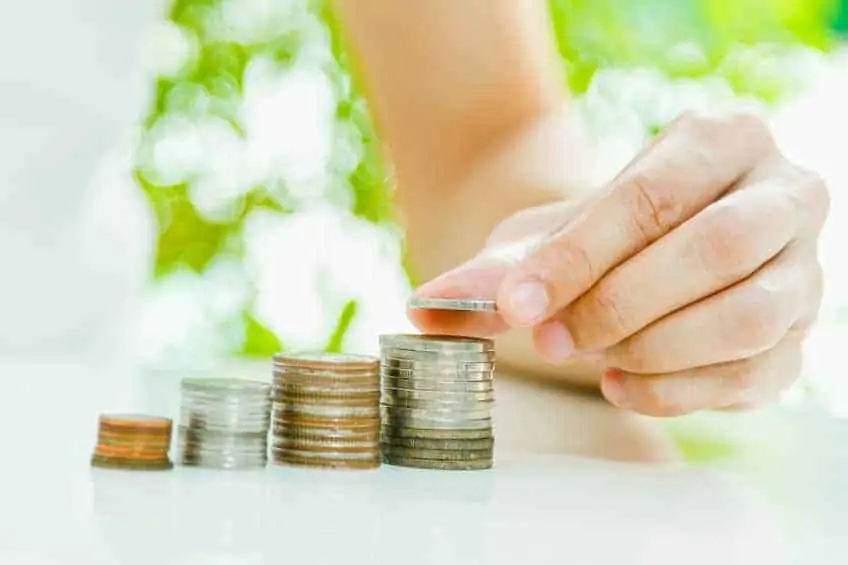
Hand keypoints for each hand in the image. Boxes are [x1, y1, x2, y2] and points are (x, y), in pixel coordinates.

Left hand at [409, 109, 828, 416]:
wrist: (661, 250)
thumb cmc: (605, 235)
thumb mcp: (549, 234)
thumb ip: (495, 268)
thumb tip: (425, 308)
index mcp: (722, 140)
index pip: (650, 198)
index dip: (576, 258)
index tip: (514, 306)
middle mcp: (782, 194)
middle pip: (713, 249)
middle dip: (617, 304)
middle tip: (548, 340)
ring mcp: (803, 269)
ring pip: (748, 316)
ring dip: (653, 348)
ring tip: (589, 355)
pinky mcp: (798, 336)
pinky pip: (752, 374)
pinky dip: (676, 391)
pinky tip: (619, 384)